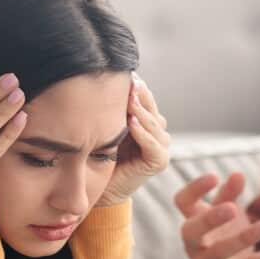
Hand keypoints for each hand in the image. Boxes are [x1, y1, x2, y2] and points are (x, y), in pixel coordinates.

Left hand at [96, 75, 170, 206]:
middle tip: (129, 79)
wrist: (102, 188)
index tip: (122, 71)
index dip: (135, 85)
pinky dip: (142, 132)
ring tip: (130, 98)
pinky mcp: (159, 161)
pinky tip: (131, 122)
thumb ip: (111, 108)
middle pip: (150, 106)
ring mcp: (161, 145)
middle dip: (139, 94)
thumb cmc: (100, 155)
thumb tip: (98, 77)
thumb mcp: (107, 126)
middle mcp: (157, 131)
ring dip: (141, 110)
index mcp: (146, 120)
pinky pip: (152, 143)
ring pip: (153, 122)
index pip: (144, 97)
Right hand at [174, 171, 259, 258]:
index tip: (215, 176)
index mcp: (192, 223)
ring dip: (244, 238)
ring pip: (220, 252)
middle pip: (191, 231)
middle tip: (233, 208)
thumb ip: (230, 195)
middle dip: (211, 219)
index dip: (195, 188)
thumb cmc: (225, 238)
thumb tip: (237, 174)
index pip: (182, 202)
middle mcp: (192, 246)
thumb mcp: (227, 215)